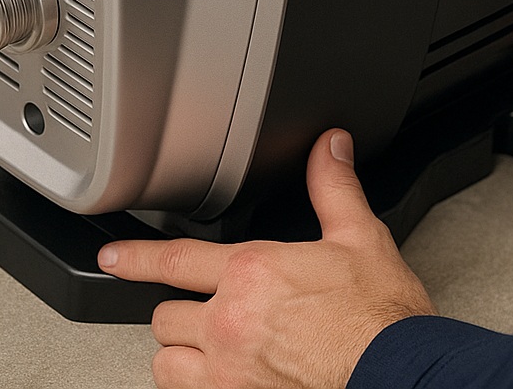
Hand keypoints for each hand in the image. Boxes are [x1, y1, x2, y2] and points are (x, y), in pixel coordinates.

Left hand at [99, 129, 435, 388]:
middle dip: (183, 310)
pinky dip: (199, 387)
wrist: (400, 376)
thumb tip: (329, 147)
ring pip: (168, 363)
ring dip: (183, 354)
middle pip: (167, 316)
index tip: (113, 258)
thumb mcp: (361, 240)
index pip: (173, 260)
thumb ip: (334, 190)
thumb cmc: (381, 320)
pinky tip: (224, 379)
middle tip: (211, 312)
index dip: (132, 258)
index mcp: (252, 273)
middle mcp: (230, 323)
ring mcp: (229, 373)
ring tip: (210, 349)